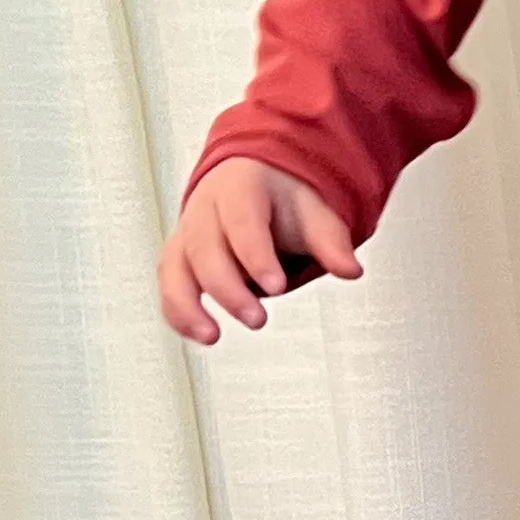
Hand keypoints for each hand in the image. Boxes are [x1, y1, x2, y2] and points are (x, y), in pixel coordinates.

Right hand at [157, 158, 363, 344]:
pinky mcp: (179, 258)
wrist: (252, 182)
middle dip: (227, 288)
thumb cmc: (280, 200)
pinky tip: (200, 335)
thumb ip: (331, 241)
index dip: (255, 254)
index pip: (241, 220)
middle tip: (256, 319)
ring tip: (211, 336)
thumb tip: (350, 270)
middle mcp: (204, 210)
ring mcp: (187, 234)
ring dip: (187, 305)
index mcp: (239, 188)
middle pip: (205, 249)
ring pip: (174, 268)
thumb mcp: (313, 212)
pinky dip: (177, 313)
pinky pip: (170, 285)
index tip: (276, 286)